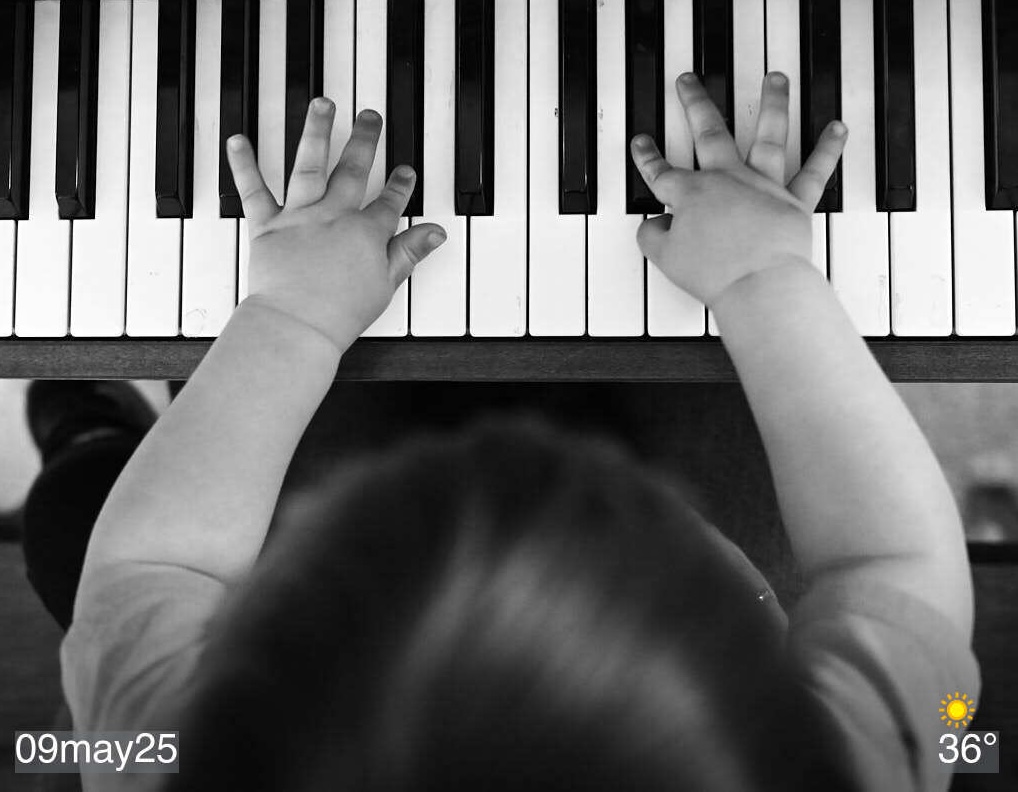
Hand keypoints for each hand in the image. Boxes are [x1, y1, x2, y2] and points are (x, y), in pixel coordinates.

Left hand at [226, 98, 446, 351]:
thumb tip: (435, 233)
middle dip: (364, 140)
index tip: (404, 171)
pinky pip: (253, 190)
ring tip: (322, 104)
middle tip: (370, 117)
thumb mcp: (386, 284)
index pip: (389, 202)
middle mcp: (333, 215)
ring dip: (316, 131)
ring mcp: (299, 217)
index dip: (399, 185)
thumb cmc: (339, 312)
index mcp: (365, 232)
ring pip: (309, 164)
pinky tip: (238, 140)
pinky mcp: (267, 226)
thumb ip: (409, 252)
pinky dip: (243, 165)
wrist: (297, 324)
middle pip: (352, 170)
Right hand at [630, 72, 846, 308]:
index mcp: (693, 194)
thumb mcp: (665, 257)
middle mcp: (729, 180)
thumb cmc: (714, 273)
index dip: (648, 158)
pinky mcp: (794, 202)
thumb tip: (653, 224)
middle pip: (708, 134)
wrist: (757, 284)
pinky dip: (828, 150)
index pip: (662, 172)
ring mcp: (764, 186)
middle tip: (688, 82)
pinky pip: (814, 172)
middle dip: (694, 104)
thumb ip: (653, 235)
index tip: (642, 143)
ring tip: (776, 79)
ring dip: (773, 103)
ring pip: (768, 135)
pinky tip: (836, 128)